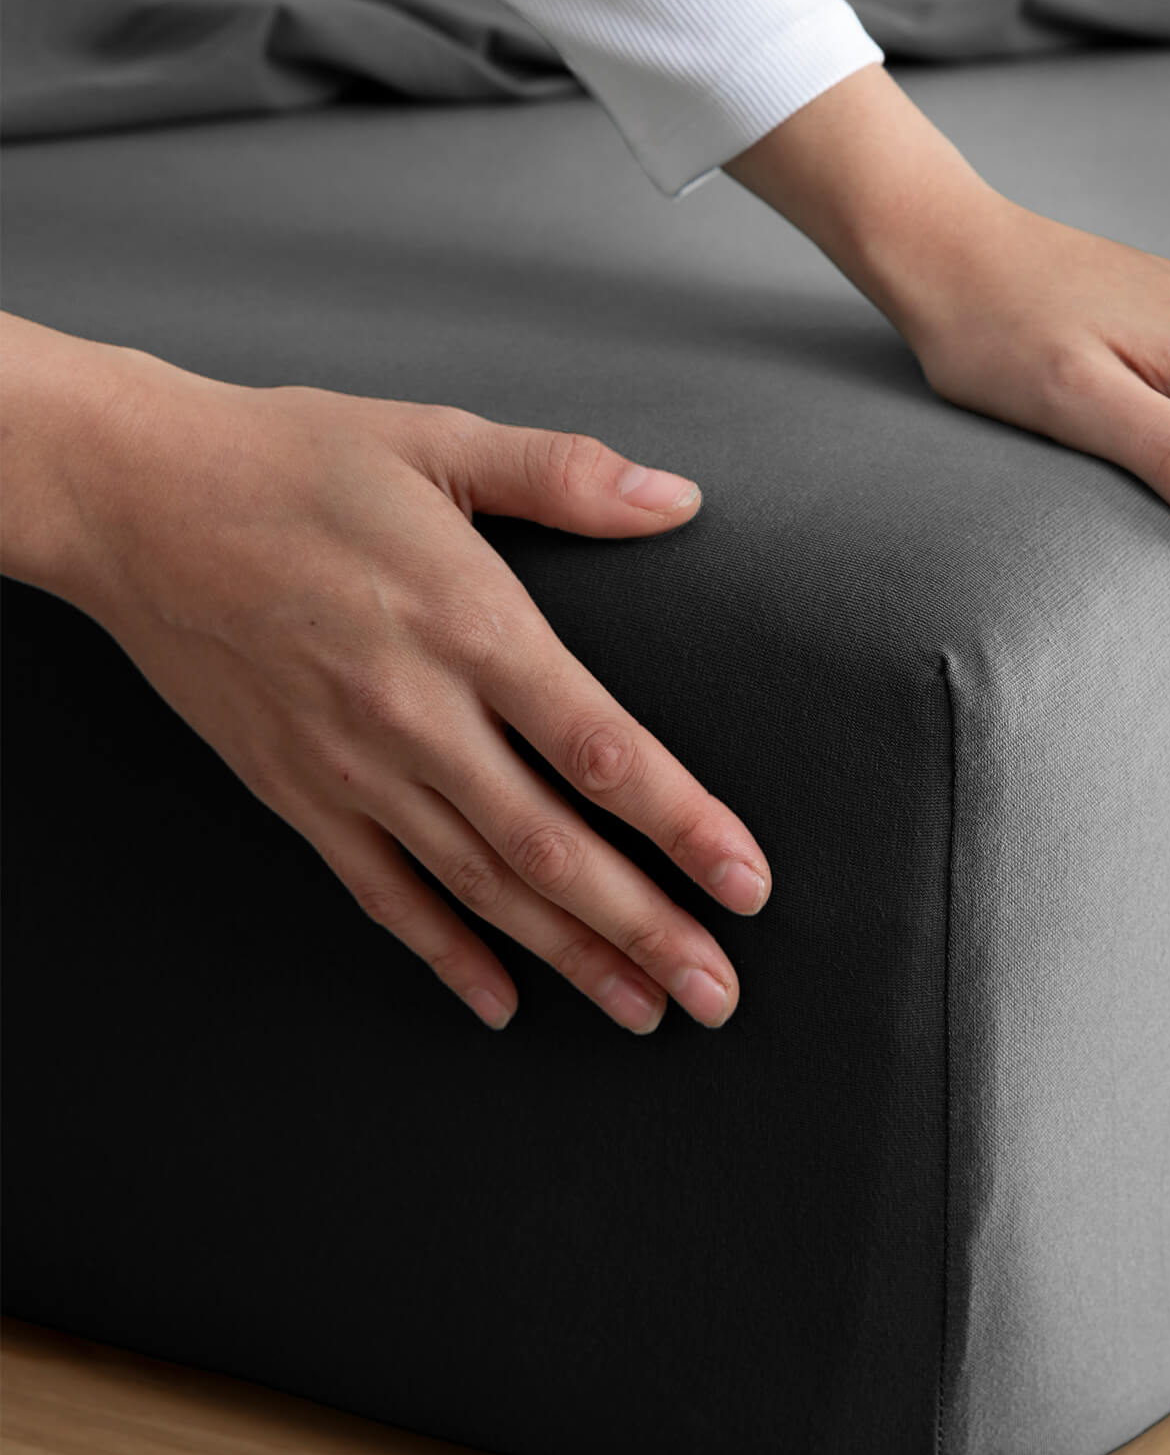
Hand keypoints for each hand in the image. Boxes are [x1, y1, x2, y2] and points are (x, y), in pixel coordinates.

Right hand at [0, 317, 769, 1034]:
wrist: (135, 497)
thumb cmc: (295, 460)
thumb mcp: (439, 441)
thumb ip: (568, 476)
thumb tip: (680, 500)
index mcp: (470, 625)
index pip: (602, 750)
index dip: (684, 825)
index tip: (749, 885)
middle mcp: (417, 714)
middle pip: (552, 847)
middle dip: (646, 929)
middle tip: (718, 995)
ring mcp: (354, 767)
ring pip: (480, 888)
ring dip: (570, 958)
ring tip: (644, 1013)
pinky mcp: (299, 795)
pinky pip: (383, 895)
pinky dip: (445, 954)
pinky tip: (501, 1004)